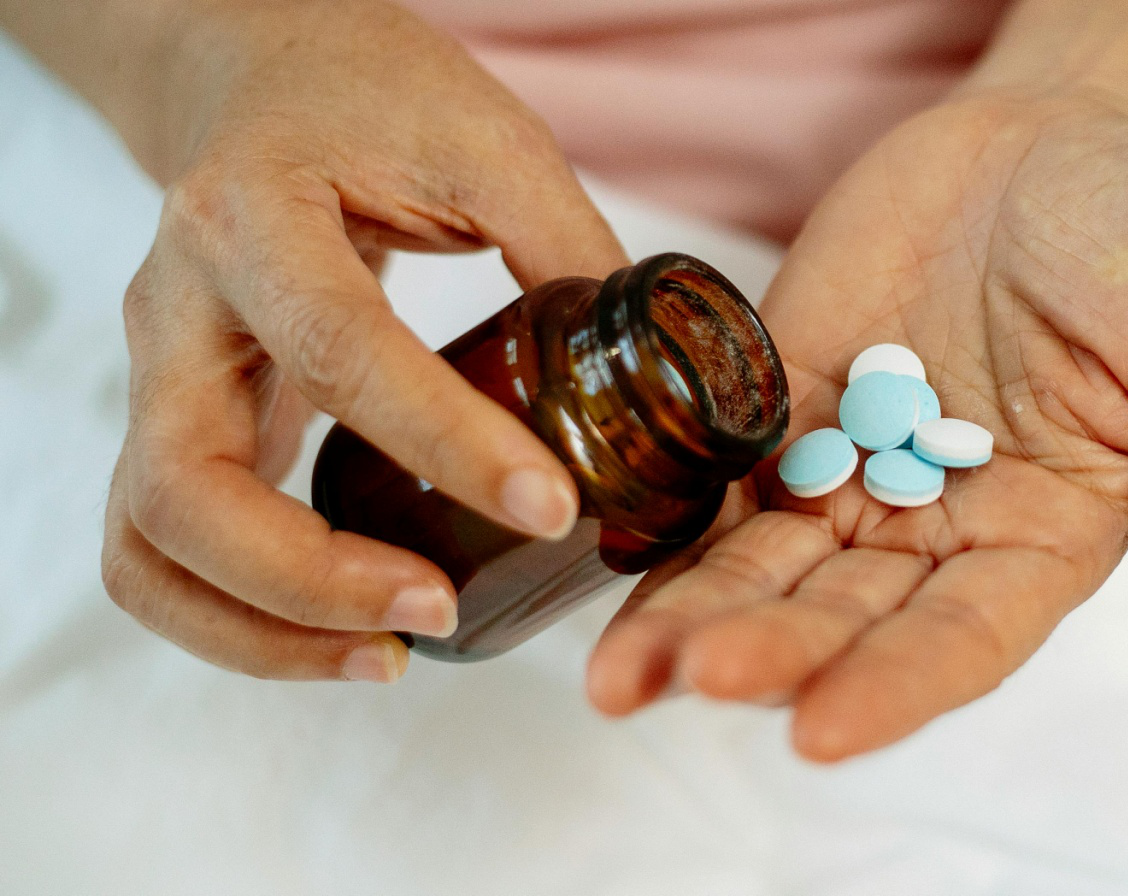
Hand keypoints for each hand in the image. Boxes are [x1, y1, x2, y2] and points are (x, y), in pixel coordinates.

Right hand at [100, 0, 626, 681]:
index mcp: (254, 219)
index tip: (553, 509)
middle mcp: (176, 308)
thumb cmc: (366, 95)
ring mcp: (160, 376)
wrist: (258, 79)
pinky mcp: (179, 422)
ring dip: (258, 630)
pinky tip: (349, 626)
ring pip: (150, 547)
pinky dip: (241, 618)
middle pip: (185, 490)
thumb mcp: (485, 141)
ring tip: (389, 656)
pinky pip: (166, 552)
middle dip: (311, 582)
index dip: (449, 445)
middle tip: (439, 613)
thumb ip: (568, 250)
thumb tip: (662, 382)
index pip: (341, 352)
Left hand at [586, 90, 1127, 760]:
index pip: (960, 642)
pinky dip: (667, 511)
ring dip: (690, 614)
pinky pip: (719, 467)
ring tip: (615, 670)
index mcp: (1038, 539)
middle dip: (762, 651)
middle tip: (682, 682)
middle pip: (838, 614)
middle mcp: (933, 525)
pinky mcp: (786, 397)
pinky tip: (606, 544)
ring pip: (763, 560)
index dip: (893, 688)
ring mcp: (852, 463)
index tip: (817, 729)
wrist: (1055, 131)